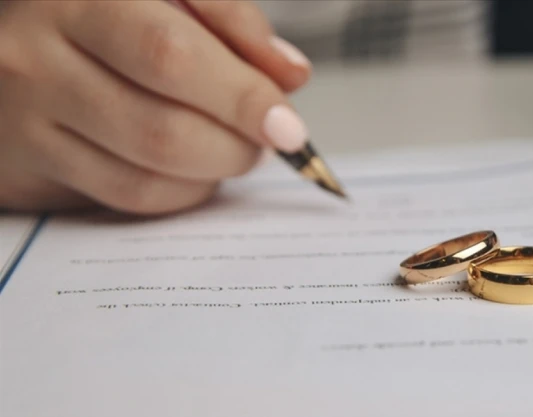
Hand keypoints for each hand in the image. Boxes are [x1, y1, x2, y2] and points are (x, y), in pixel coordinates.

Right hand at [0, 0, 311, 213]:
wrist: (11, 43)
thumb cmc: (101, 16)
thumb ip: (228, 21)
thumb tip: (289, 75)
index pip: (172, 56)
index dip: (241, 98)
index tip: (288, 127)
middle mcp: (37, 57)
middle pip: (162, 129)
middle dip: (235, 146)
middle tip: (265, 141)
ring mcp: (25, 119)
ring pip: (146, 175)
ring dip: (213, 172)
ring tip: (233, 148)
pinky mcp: (27, 168)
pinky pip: (125, 198)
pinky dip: (181, 191)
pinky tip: (194, 168)